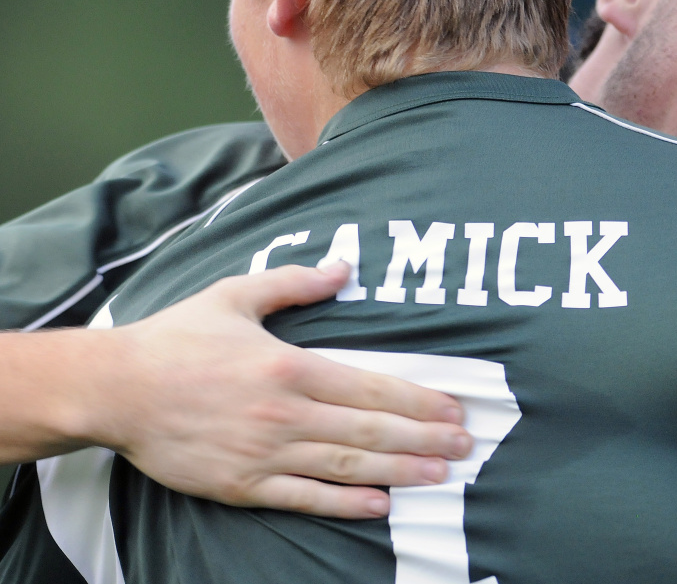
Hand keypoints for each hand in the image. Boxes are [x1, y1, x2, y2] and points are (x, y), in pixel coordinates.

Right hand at [88, 263, 472, 517]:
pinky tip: (380, 506)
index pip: (370, 387)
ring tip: (440, 475)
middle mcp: (284, 413)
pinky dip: (344, 504)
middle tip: (465, 445)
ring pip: (346, 468)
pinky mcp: (241, 484)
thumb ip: (295, 283)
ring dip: (400, 472)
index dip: (418, 400)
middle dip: (424, 438)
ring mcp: (263, 453)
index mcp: (289, 365)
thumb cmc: (177, 338)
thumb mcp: (236, 295)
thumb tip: (344, 266)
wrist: (115, 389)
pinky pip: (303, 497)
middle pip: (369, 431)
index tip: (453, 407)